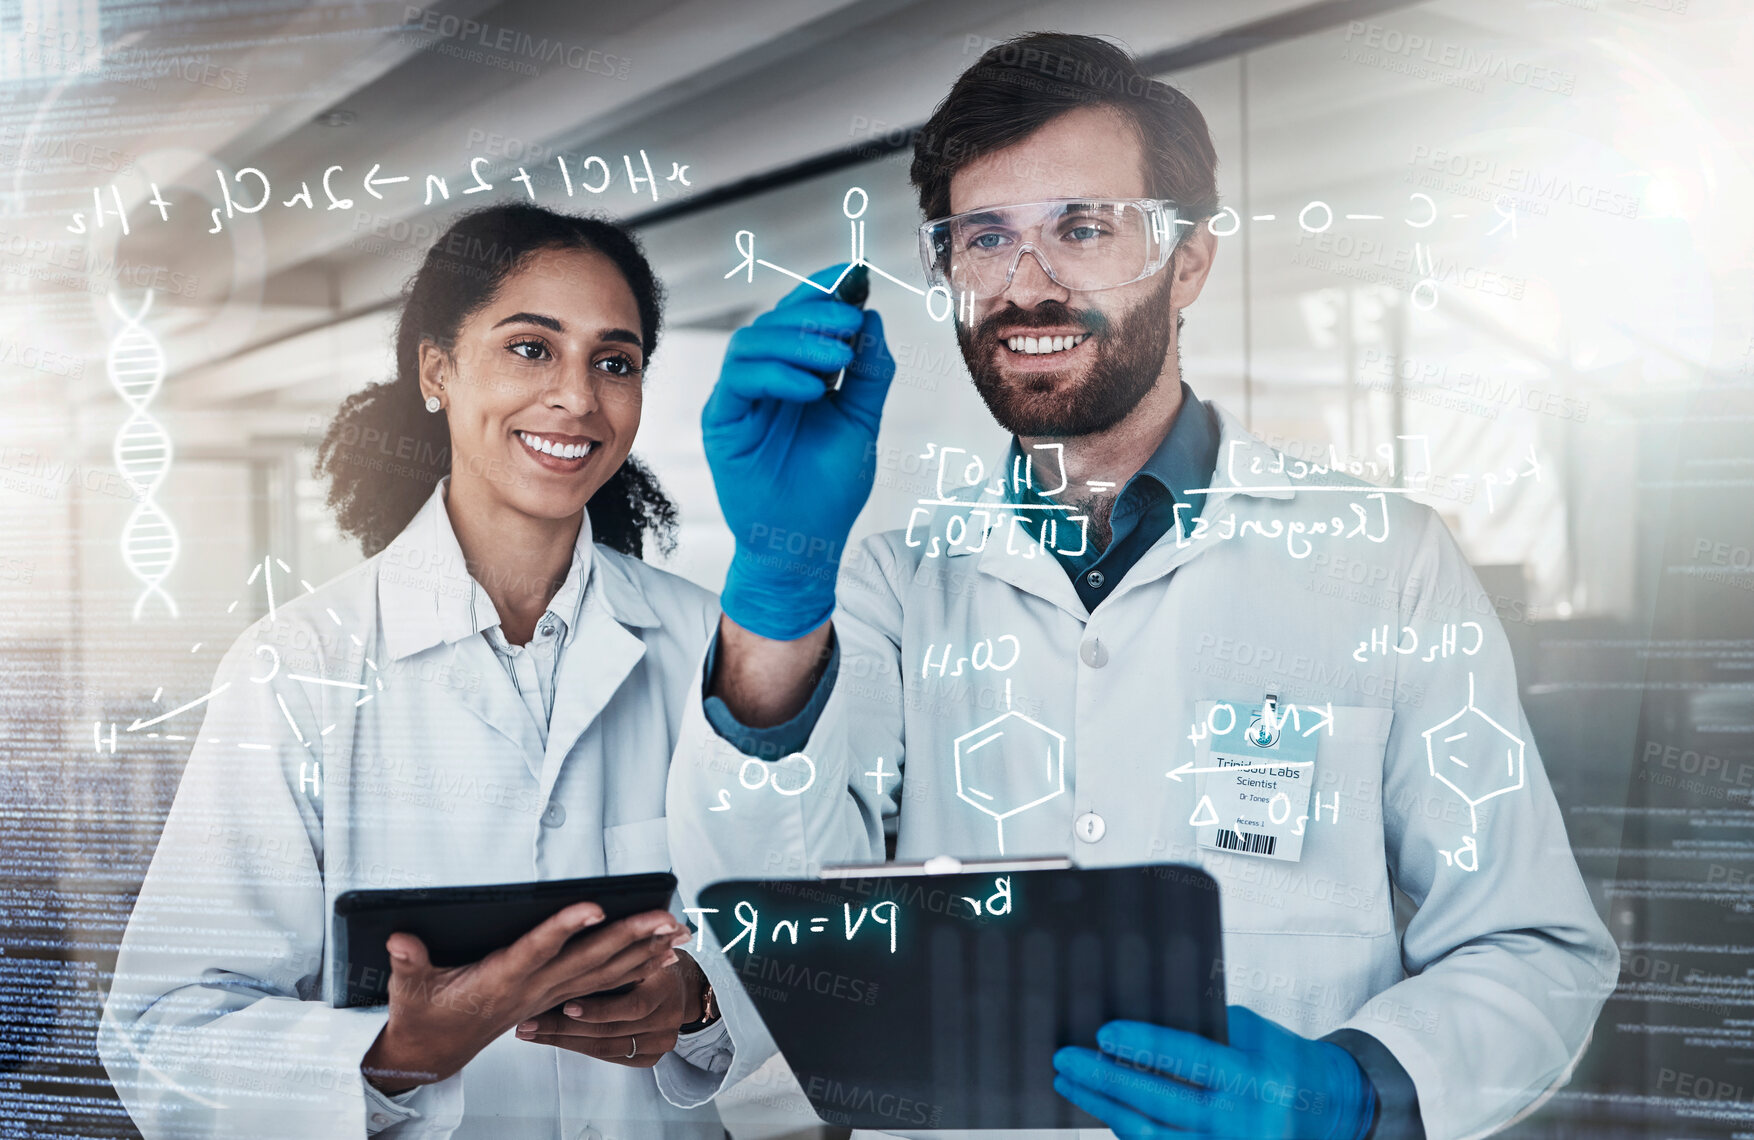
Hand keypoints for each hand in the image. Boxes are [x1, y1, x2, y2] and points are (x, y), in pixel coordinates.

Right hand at [360, 904, 688, 1093]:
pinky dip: (634, 968)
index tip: (592, 906)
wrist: (435, 1054)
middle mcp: (534, 989)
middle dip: (629, 937)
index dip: (564, 928)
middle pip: (588, 960)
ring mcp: (549, 996)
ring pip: (605, 971)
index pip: (537, 950)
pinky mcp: (556, 999)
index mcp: (500, 981)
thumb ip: (408, 963)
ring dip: (643, 951)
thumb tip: (399, 940)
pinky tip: (661, 957)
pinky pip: (605, 984)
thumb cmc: (425, 1015)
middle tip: (664, 918)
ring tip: (677, 931)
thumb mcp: (408, 990)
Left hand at [512, 949, 709, 1068]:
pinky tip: (553, 1040)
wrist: (690, 986)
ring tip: (531, 1031)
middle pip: (610, 1031)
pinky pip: (609, 1056)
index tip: (564, 1004)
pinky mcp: (650, 1057)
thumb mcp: (649, 942)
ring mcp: (660, 1041)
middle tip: (528, 1023)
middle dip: (564, 1028)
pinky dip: (579, 1047)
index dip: (597, 1008)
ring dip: (563, 1039)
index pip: (632, 1005)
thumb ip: (624, 945)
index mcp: (665, 987)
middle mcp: (666, 1018)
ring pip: (604, 1046)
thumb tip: (587, 926)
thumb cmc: (660, 955)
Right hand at [702, 263, 895, 639]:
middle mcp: (764, 380)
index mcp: (797, 373)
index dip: (822, 290)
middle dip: (814, 313)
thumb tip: (872, 317)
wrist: (807, 543)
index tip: (854, 276)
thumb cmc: (829, 490)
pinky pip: (739, 381)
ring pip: (751, 343)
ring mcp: (740, 399)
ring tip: (836, 360)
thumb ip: (868, 373)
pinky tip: (812, 389)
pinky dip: (776, 375)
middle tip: (849, 323)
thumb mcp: (861, 422)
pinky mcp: (723, 421)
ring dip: (797, 341)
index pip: (801, 317)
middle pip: (774, 321)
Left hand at [1051, 1005, 1376, 1139]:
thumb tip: (1139, 1018)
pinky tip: (1103, 1111)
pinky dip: (1128, 1132)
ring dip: (1104, 1108)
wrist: (1328, 1109)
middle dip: (1104, 1080)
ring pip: (1151, 1135)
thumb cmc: (1283, 1060)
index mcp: (1253, 1077)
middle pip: (1158, 1102)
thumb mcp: (1253, 1033)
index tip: (1102, 1033)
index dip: (1142, 1047)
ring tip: (1071, 1084)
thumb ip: (1204, 1027)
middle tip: (1066, 1059)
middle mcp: (1240, 1121)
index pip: (1188, 1059)